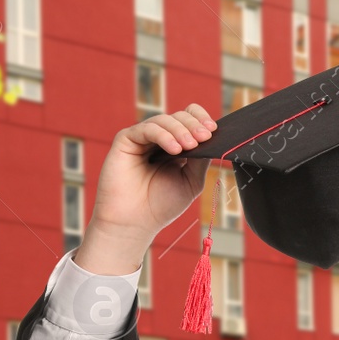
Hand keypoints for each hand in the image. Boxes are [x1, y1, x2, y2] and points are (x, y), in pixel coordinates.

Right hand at [74, 105, 216, 274]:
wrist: (134, 222)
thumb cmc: (161, 205)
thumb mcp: (191, 181)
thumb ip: (201, 160)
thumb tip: (213, 139)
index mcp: (175, 146)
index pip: (188, 120)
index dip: (200, 119)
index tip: (213, 130)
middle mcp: (158, 139)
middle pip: (178, 117)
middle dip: (194, 125)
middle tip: (205, 137)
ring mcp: (141, 138)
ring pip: (163, 120)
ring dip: (180, 130)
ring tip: (190, 146)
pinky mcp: (125, 140)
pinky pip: (146, 129)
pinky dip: (163, 136)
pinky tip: (175, 149)